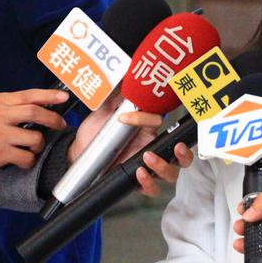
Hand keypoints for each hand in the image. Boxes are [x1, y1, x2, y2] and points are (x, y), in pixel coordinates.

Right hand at [0, 89, 67, 174]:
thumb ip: (9, 105)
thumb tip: (37, 105)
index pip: (29, 95)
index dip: (50, 95)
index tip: (64, 97)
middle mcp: (0, 115)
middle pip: (37, 113)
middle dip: (54, 120)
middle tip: (61, 125)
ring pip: (35, 138)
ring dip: (39, 145)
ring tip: (33, 148)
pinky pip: (26, 157)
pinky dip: (29, 161)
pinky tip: (23, 160)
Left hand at [68, 95, 193, 196]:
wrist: (77, 155)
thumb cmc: (93, 133)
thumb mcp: (103, 111)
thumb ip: (114, 95)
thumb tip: (120, 73)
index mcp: (147, 129)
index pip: (158, 122)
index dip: (145, 118)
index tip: (123, 117)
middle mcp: (152, 148)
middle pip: (181, 153)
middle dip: (184, 151)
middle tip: (178, 147)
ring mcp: (146, 167)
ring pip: (171, 173)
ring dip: (164, 167)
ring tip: (147, 159)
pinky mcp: (136, 182)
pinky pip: (151, 189)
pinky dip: (148, 184)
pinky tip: (139, 174)